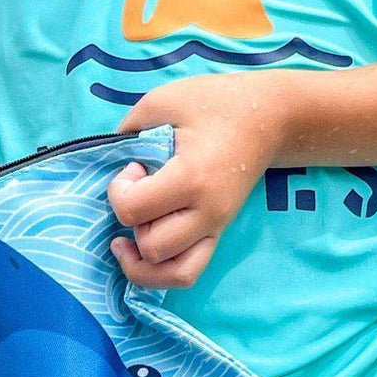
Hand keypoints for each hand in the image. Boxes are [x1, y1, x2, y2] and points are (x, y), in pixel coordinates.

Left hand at [108, 71, 285, 288]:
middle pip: (151, 248)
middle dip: (132, 224)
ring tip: (131, 238)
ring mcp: (215, 228)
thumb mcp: (162, 101)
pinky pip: (189, 273)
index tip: (134, 167)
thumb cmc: (215, 104)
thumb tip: (107, 162)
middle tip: (140, 193)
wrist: (269, 119)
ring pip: (171, 274)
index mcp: (191, 178)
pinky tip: (146, 251)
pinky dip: (162, 272)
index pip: (134, 210)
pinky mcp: (217, 234)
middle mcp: (206, 213)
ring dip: (143, 259)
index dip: (119, 191)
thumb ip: (127, 131)